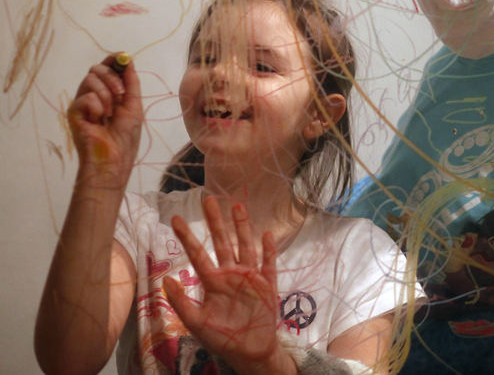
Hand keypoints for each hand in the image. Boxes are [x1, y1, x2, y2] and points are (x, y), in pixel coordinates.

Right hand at [66, 55, 142, 182]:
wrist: (114, 158)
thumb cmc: (125, 136)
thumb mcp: (134, 105)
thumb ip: (131, 83)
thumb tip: (128, 60)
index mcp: (109, 92)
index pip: (106, 68)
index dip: (113, 60)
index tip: (121, 57)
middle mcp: (93, 94)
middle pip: (96, 69)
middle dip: (111, 78)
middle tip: (120, 95)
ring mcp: (82, 102)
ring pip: (90, 79)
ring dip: (106, 95)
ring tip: (109, 115)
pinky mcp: (73, 111)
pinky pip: (85, 96)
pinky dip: (96, 107)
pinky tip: (97, 121)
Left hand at [164, 197, 294, 374]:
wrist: (249, 352)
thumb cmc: (222, 339)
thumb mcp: (197, 323)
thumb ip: (182, 302)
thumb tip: (167, 280)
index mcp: (213, 281)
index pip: (198, 253)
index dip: (187, 236)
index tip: (176, 218)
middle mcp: (231, 273)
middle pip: (223, 241)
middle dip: (216, 221)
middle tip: (209, 198)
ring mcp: (250, 276)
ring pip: (245, 246)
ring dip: (242, 226)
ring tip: (237, 205)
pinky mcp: (267, 284)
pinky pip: (268, 263)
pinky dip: (268, 249)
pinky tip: (266, 234)